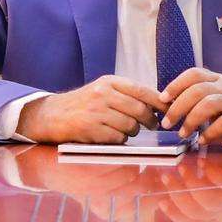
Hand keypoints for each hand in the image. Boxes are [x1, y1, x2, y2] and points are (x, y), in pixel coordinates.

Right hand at [16, 76, 166, 144]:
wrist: (53, 114)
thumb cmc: (84, 104)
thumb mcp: (103, 90)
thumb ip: (127, 94)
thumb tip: (160, 103)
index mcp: (110, 82)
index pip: (142, 90)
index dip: (159, 102)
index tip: (168, 110)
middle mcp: (103, 93)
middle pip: (140, 110)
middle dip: (149, 121)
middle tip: (151, 125)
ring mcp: (96, 111)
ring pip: (130, 126)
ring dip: (131, 132)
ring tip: (123, 129)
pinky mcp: (90, 128)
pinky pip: (117, 138)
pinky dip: (118, 140)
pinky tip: (110, 136)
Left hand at [159, 67, 221, 145]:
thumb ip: (202, 97)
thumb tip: (172, 106)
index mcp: (219, 80)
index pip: (194, 74)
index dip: (176, 84)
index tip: (162, 98)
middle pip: (198, 90)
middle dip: (178, 106)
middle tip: (167, 123)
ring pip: (210, 103)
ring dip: (192, 119)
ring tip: (183, 133)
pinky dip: (210, 132)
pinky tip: (202, 141)